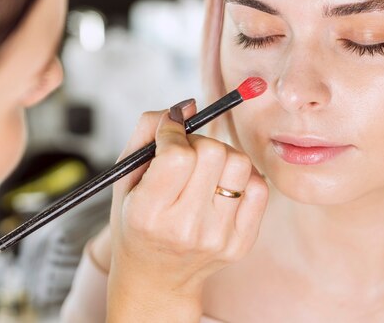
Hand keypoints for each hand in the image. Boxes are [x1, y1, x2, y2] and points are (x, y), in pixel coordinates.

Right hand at [106, 99, 268, 319]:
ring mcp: (218, 238)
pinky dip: (241, 176)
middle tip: (186, 153)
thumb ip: (146, 131)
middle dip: (198, 142)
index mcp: (148, 214)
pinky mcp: (242, 243)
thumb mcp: (124, 177)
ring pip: (240, 163)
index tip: (170, 130)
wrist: (156, 279)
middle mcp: (186, 229)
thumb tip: (189, 104)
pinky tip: (221, 184)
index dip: (174, 132)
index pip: (178, 156)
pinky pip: (258, 186)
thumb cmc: (136, 220)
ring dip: (222, 155)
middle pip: (213, 152)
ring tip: (204, 169)